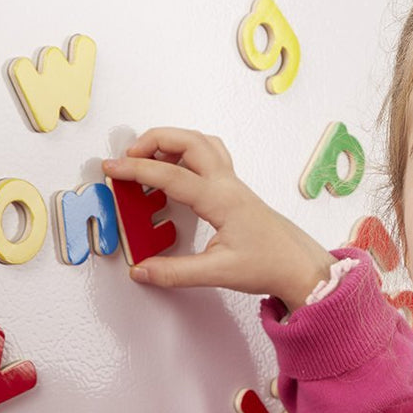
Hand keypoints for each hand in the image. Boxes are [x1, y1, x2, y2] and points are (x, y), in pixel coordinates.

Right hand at [102, 127, 337, 309]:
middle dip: (154, 139)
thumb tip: (141, 270)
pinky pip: (210, 156)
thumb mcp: (218, 273)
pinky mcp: (235, 189)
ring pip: (201, 142)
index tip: (112, 168)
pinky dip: (187, 153)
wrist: (300, 266)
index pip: (171, 175)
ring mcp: (233, 183)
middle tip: (128, 156)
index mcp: (221, 199)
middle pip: (189, 140)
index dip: (137, 170)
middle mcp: (227, 184)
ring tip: (147, 159)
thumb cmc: (269, 264)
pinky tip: (175, 170)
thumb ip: (175, 272)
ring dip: (172, 142)